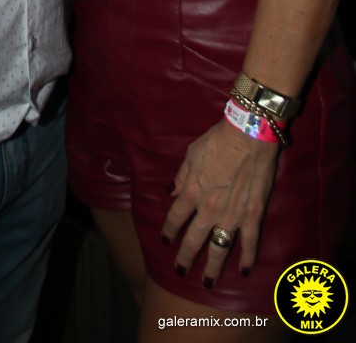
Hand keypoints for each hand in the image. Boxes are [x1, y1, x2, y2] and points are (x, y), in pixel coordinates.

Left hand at [161, 120, 279, 284]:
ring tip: (207, 282)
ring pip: (219, 249)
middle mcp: (209, 209)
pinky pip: (250, 242)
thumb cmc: (217, 141)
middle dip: (185, 257)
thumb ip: (181, 177)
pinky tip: (243, 271)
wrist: (247, 136)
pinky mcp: (252, 215)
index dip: (169, 231)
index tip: (165, 240)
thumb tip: (170, 192)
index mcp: (191, 193)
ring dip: (212, 268)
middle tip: (180, 270)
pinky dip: (247, 258)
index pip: (175, 218)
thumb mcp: (190, 155)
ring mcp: (232, 215)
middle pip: (193, 240)